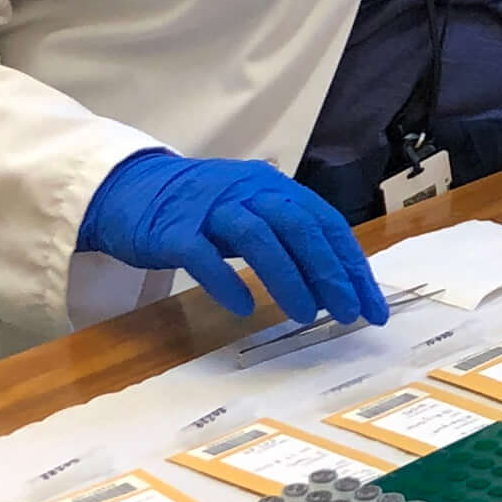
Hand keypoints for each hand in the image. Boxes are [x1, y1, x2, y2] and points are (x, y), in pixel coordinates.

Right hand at [77, 150, 388, 326]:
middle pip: (298, 226)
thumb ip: (289, 240)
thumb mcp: (252, 213)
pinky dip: (226, 280)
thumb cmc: (200, 209)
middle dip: (329, 271)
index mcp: (272, 187)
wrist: (130, 188)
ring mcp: (208, 208)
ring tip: (306, 314)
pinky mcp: (172, 230)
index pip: (325, 223)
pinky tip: (244, 306)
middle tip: (347, 312)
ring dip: (287, 277)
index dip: (351, 265)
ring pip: (257, 236)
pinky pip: (202, 255)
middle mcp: (246, 190)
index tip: (371, 306)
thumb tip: (335, 285)